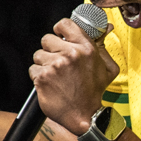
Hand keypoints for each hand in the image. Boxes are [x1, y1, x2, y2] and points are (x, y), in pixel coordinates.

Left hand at [32, 16, 118, 132]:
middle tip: (58, 62)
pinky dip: (38, 77)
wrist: (84, 115)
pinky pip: (33, 69)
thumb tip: (107, 26)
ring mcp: (55, 65)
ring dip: (44, 64)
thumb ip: (103, 45)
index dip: (59, 30)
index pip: (64, 24)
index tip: (60, 37)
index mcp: (86, 48)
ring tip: (55, 76)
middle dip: (50, 50)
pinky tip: (49, 84)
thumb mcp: (107, 67)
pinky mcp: (42, 77)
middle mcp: (70, 54)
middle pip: (47, 39)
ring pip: (38, 54)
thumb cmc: (95, 92)